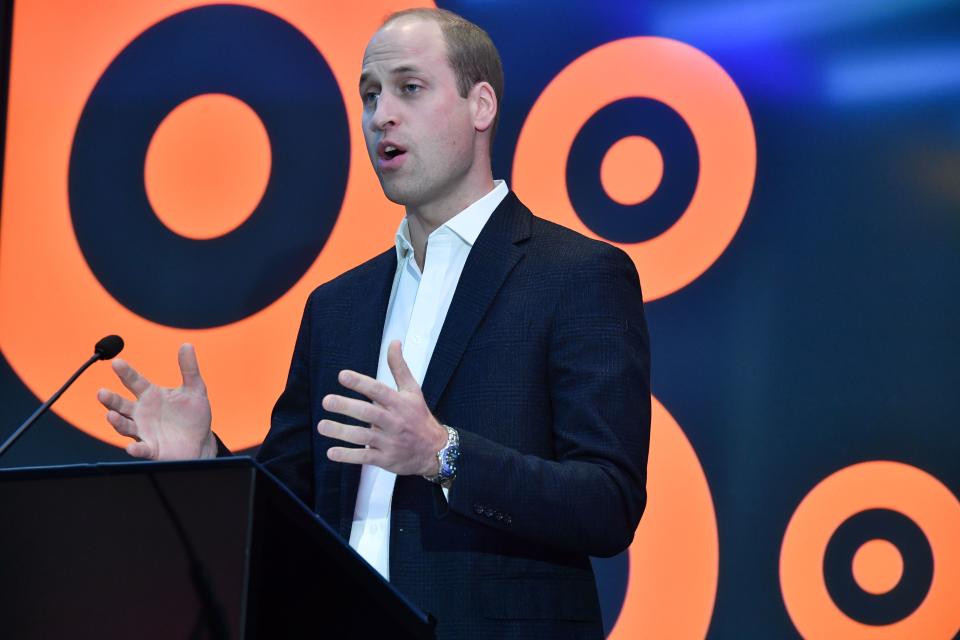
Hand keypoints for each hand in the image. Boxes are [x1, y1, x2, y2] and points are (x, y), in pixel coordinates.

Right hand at [97, 343, 215, 459]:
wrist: (201, 442)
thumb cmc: (194, 415)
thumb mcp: (195, 389)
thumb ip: (189, 369)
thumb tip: (187, 344)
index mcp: (151, 396)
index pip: (134, 381)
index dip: (126, 372)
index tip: (117, 362)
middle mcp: (142, 413)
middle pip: (121, 405)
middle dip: (110, 399)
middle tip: (101, 393)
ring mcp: (144, 431)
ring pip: (125, 426)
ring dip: (117, 422)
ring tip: (111, 415)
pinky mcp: (151, 449)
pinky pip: (141, 449)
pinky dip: (136, 449)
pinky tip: (132, 448)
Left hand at [318, 340, 447, 475]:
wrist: (435, 451)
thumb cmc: (419, 417)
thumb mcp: (413, 390)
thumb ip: (399, 367)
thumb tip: (394, 342)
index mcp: (399, 403)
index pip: (379, 390)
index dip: (361, 383)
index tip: (342, 375)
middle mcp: (394, 422)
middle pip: (368, 413)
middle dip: (347, 407)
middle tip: (326, 401)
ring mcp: (390, 442)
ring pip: (363, 437)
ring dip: (342, 432)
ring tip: (322, 426)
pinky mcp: (386, 459)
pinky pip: (365, 457)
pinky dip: (348, 456)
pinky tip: (331, 452)